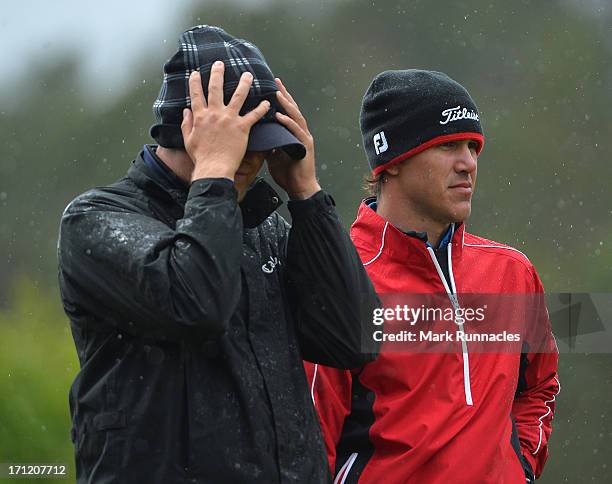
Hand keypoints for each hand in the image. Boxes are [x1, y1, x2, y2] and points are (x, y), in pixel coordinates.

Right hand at [181, 61, 270, 182]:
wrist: (214, 168)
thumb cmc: (201, 157)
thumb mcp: (188, 140)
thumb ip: (186, 123)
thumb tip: (185, 111)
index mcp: (200, 117)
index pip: (196, 95)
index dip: (195, 82)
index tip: (195, 72)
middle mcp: (215, 114)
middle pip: (216, 89)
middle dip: (217, 74)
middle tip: (220, 63)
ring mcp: (229, 119)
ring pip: (238, 96)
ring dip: (244, 84)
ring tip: (248, 74)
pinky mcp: (242, 128)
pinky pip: (253, 115)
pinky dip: (261, 108)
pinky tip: (267, 102)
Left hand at [267, 78, 320, 199]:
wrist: (299, 188)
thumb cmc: (287, 173)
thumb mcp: (273, 155)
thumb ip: (269, 143)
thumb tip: (257, 135)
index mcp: (293, 133)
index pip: (286, 112)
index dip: (280, 99)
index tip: (271, 86)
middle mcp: (300, 132)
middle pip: (292, 109)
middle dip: (284, 94)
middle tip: (276, 81)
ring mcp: (304, 138)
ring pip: (296, 116)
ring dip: (287, 104)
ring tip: (277, 93)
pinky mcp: (305, 146)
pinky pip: (297, 131)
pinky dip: (288, 122)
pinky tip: (280, 115)